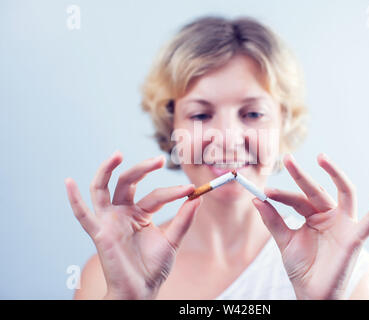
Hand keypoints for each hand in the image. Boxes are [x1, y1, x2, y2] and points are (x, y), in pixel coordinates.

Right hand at [64, 151, 200, 298]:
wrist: (142, 291)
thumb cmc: (154, 267)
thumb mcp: (172, 240)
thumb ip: (184, 219)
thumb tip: (198, 197)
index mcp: (140, 213)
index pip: (155, 195)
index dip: (174, 192)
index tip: (192, 190)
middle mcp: (123, 212)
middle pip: (127, 182)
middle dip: (142, 169)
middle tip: (160, 160)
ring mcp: (109, 220)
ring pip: (102, 188)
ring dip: (106, 170)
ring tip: (118, 154)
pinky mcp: (99, 233)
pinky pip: (83, 215)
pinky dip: (74, 199)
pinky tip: (68, 182)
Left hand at [252, 153, 368, 299]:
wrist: (312, 294)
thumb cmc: (302, 268)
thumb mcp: (284, 241)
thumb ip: (273, 220)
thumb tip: (256, 200)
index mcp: (313, 216)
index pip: (298, 199)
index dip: (283, 194)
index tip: (265, 191)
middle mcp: (330, 216)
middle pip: (317, 190)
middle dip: (301, 175)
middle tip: (287, 159)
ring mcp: (344, 224)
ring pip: (344, 193)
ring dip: (336, 174)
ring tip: (322, 158)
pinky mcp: (355, 237)